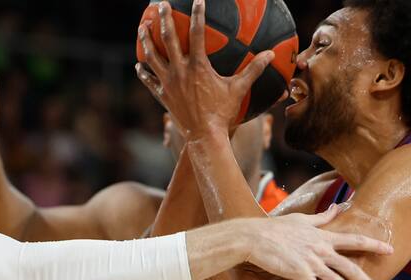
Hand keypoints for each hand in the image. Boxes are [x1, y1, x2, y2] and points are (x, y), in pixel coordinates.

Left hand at [136, 0, 274, 136]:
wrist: (204, 136)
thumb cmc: (223, 113)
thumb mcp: (239, 89)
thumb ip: (254, 70)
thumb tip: (272, 54)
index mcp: (198, 66)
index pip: (198, 33)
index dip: (198, 14)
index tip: (198, 0)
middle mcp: (180, 71)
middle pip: (168, 39)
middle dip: (164, 19)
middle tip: (161, 4)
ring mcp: (168, 83)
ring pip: (152, 56)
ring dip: (146, 40)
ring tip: (142, 26)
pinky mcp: (162, 96)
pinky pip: (149, 81)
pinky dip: (143, 72)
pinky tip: (139, 64)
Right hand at [242, 206, 391, 279]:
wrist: (254, 236)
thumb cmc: (274, 227)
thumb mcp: (301, 218)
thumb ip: (323, 217)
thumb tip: (338, 208)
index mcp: (324, 236)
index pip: (355, 240)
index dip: (374, 245)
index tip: (390, 251)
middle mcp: (322, 250)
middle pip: (352, 268)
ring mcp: (312, 262)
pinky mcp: (299, 274)